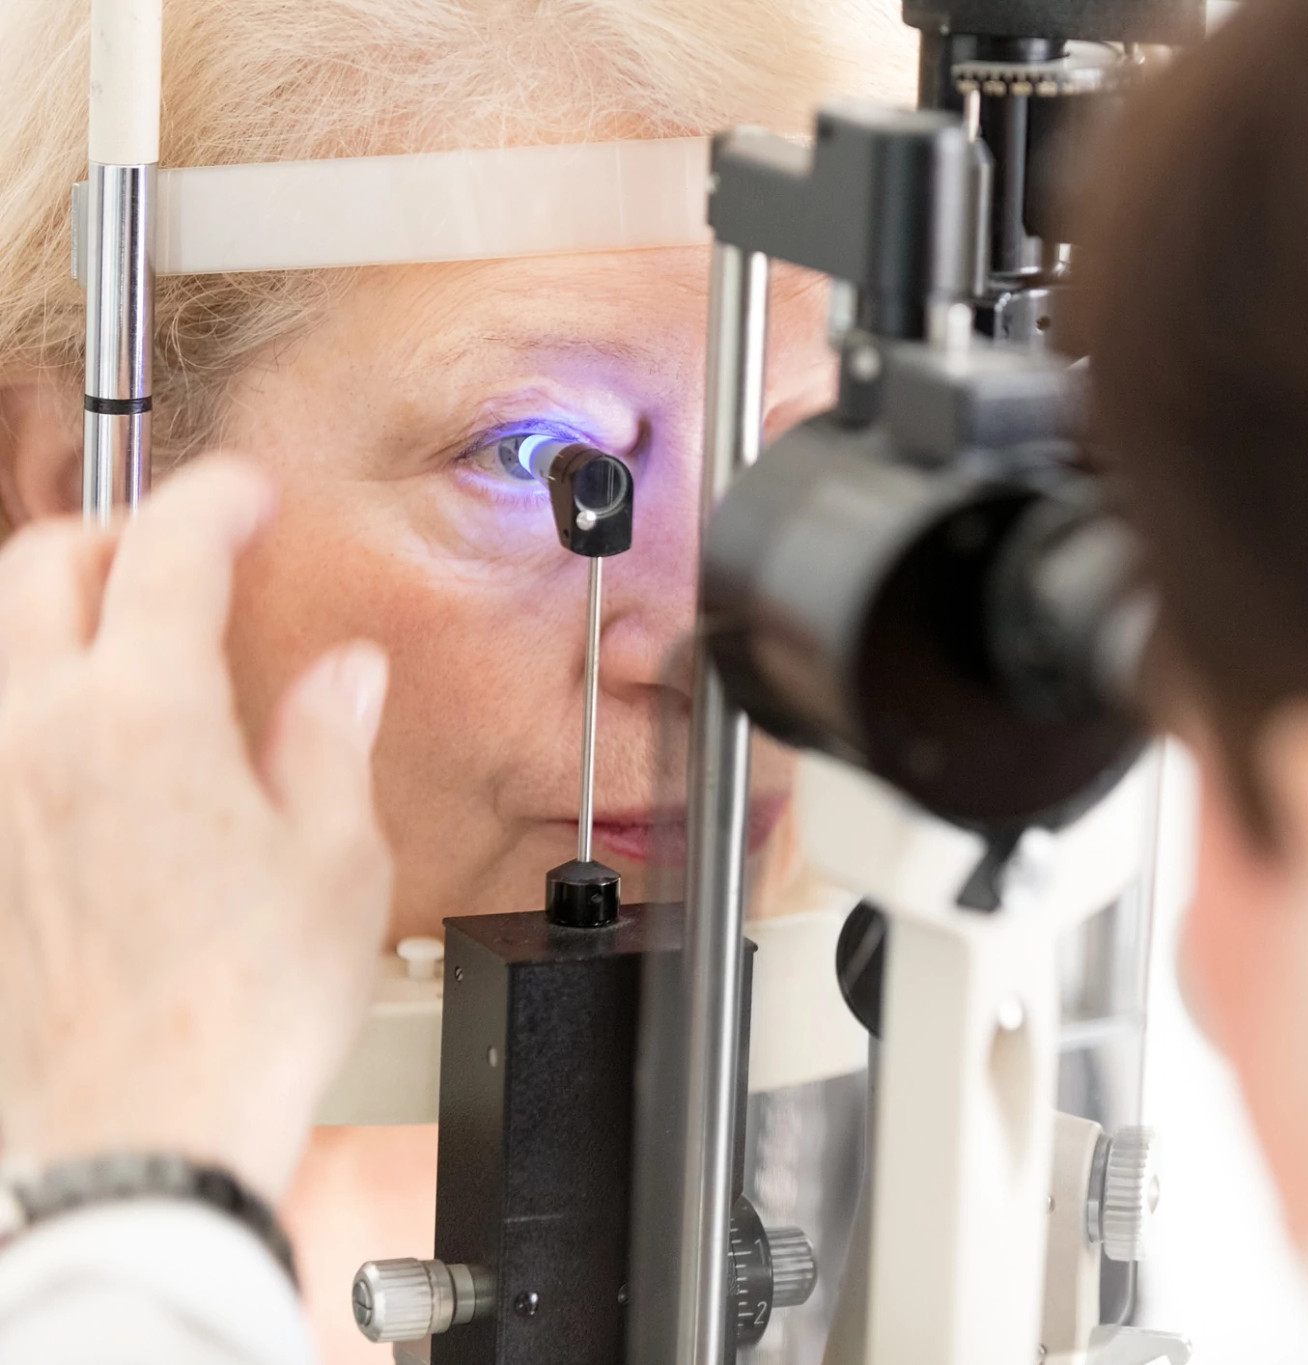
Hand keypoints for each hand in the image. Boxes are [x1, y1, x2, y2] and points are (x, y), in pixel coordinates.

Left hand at [0, 458, 392, 1201]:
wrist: (140, 1134)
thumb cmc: (242, 1012)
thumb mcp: (335, 864)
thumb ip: (327, 743)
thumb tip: (341, 677)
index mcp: (145, 717)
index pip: (168, 550)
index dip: (215, 499)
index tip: (247, 496)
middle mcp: (39, 735)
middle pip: (42, 566)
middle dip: (114, 533)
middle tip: (180, 552)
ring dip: (58, 612)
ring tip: (123, 639)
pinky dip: (35, 702)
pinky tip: (85, 747)